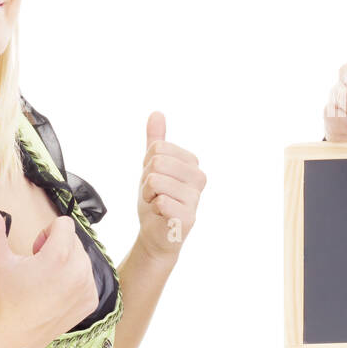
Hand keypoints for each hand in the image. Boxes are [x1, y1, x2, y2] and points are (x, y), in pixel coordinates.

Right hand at [0, 205, 99, 347]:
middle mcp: (79, 269)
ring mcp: (88, 286)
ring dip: (67, 262)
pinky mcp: (91, 299)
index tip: (36, 248)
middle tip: (38, 265)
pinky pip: (88, 277)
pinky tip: (56, 293)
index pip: (65, 223)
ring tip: (47, 280)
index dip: (47, 231)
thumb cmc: (7, 297)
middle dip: (57, 246)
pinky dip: (75, 280)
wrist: (18, 336)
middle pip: (74, 240)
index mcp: (58, 256)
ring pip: (82, 258)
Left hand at [137, 111, 204, 258]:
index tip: (155, 180)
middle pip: (157, 161)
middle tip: (154, 194)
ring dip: (148, 195)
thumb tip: (157, 113)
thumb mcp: (153, 167)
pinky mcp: (188, 217)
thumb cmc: (156, 199)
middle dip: (147, 180)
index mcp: (192, 162)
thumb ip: (157, 140)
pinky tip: (162, 216)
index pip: (157, 148)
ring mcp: (195, 198)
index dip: (147, 166)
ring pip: (155, 180)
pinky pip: (160, 201)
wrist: (156, 234)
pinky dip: (154, 209)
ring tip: (158, 204)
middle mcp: (199, 177)